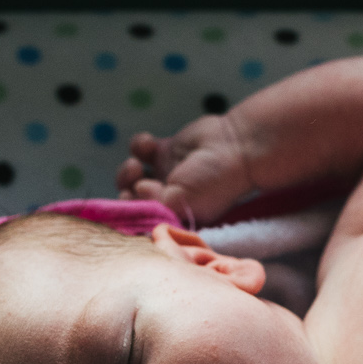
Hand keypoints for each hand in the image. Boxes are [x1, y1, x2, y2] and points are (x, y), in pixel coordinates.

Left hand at [115, 113, 256, 224]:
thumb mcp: (183, 202)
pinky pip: (141, 150)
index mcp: (175, 217)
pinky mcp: (166, 151)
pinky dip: (138, 146)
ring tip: (137, 163)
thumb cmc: (215, 181)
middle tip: (134, 179)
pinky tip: (148, 144)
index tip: (130, 197)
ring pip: (132, 175)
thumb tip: (136, 190)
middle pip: (132, 198)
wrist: (237, 146)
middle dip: (125, 188)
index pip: (142, 219)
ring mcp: (166, 174)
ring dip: (127, 169)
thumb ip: (154, 203)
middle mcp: (169, 199)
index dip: (129, 210)